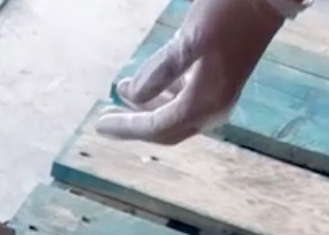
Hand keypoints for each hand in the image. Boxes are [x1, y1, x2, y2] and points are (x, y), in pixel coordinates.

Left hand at [95, 0, 292, 144]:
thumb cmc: (230, 11)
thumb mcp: (190, 40)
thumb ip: (161, 71)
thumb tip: (132, 97)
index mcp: (206, 102)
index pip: (156, 126)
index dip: (126, 127)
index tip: (98, 123)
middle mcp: (214, 107)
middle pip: (166, 129)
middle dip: (135, 125)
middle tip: (105, 118)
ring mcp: (220, 94)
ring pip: (176, 115)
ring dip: (148, 109)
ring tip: (123, 94)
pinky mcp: (222, 78)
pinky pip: (187, 100)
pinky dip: (165, 96)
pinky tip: (150, 85)